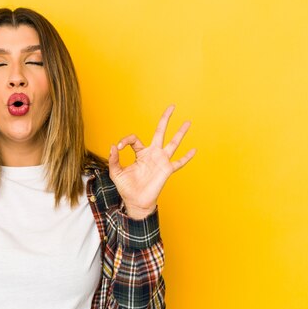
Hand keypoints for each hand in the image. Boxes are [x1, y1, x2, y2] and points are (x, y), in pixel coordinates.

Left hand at [108, 105, 195, 219]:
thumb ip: (114, 160)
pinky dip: (187, 157)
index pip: (135, 139)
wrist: (135, 202)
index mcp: (140, 153)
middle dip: (165, 119)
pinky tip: (194, 150)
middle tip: (172, 107)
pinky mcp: (167, 170)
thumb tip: (113, 146)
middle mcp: (152, 154)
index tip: (119, 147)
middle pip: (160, 132)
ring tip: (188, 122)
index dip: (126, 140)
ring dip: (180, 133)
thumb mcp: (116, 173)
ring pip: (173, 143)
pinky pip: (179, 162)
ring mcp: (161, 161)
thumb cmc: (126, 188)